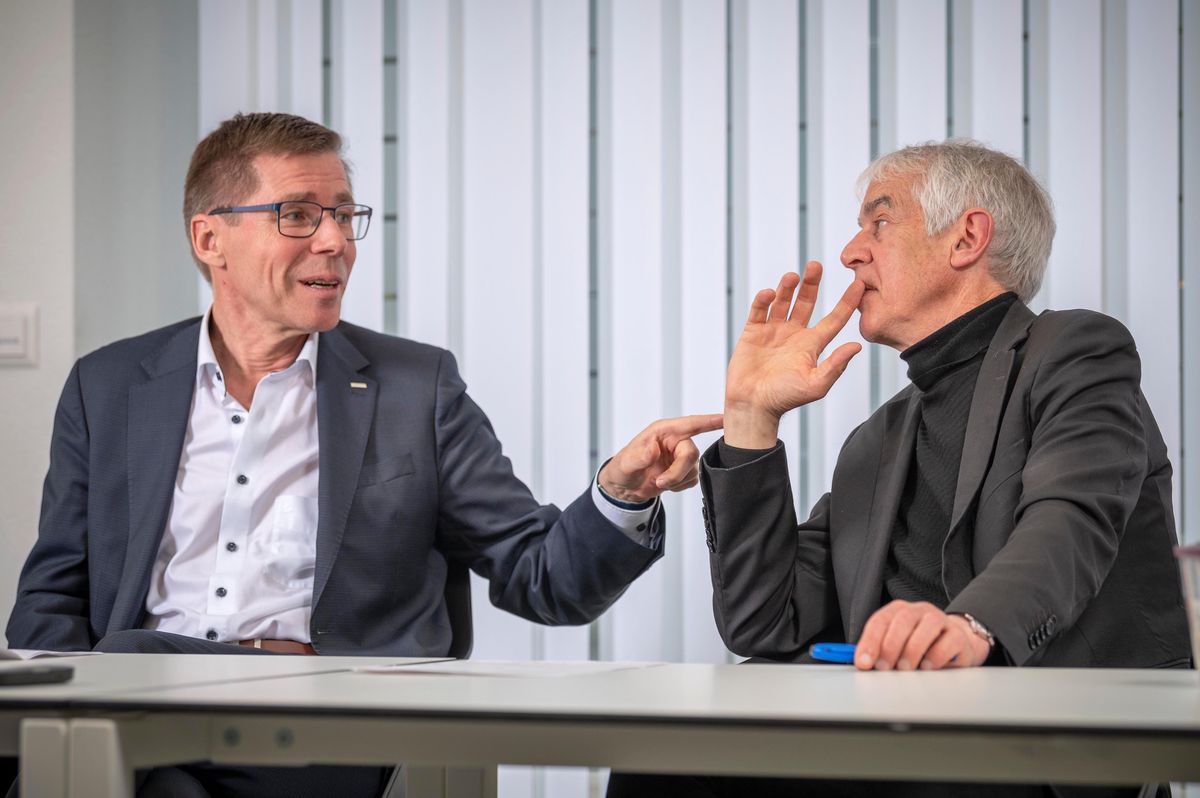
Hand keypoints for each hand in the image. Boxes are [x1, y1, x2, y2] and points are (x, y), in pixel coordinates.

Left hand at [598, 414, 723, 502]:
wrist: (625, 488)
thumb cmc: (623, 468)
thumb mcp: (626, 462)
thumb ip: (639, 456)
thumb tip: (652, 452)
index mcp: (664, 432)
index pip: (691, 424)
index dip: (710, 421)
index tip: (726, 418)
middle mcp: (675, 441)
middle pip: (691, 453)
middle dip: (678, 471)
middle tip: (660, 482)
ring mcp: (681, 456)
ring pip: (693, 468)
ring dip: (676, 480)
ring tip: (658, 482)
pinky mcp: (684, 471)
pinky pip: (692, 479)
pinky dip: (679, 486)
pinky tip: (666, 484)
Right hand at [724, 263, 864, 447]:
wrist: (753, 405)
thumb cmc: (784, 398)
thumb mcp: (815, 384)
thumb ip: (835, 365)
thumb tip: (857, 346)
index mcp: (812, 345)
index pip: (834, 319)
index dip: (847, 302)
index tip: (859, 284)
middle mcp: (794, 334)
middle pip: (807, 302)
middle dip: (812, 284)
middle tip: (816, 265)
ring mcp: (773, 331)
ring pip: (783, 302)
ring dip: (788, 287)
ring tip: (793, 276)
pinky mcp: (753, 332)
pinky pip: (759, 310)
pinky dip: (764, 300)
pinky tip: (770, 293)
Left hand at [854, 600, 991, 670]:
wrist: (955, 644)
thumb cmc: (920, 647)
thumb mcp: (897, 647)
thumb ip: (879, 651)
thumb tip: (863, 663)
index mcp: (898, 610)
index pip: (880, 621)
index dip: (869, 642)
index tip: (863, 662)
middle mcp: (919, 611)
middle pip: (902, 620)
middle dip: (889, 646)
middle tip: (884, 667)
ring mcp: (940, 620)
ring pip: (926, 627)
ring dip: (912, 650)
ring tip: (905, 668)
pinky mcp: (958, 635)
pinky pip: (947, 642)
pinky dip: (935, 656)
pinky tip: (927, 666)